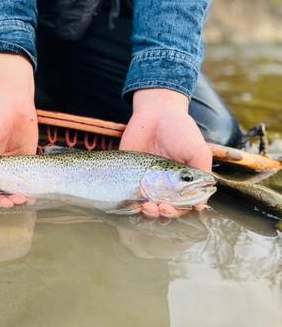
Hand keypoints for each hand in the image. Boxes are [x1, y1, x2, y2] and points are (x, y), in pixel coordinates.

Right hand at [0, 53, 38, 206]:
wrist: (13, 101)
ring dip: (13, 198)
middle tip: (8, 203)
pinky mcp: (25, 161)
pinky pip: (26, 180)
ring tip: (19, 200)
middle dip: (0, 200)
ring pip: (10, 189)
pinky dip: (29, 190)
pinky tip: (31, 197)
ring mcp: (9, 165)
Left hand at [119, 88, 211, 217]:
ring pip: (142, 206)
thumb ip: (201, 175)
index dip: (175, 213)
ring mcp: (143, 180)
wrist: (156, 111)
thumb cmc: (180, 130)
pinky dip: (127, 202)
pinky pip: (125, 192)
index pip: (178, 207)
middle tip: (157, 209)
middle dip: (159, 215)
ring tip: (146, 208)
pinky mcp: (126, 172)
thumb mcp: (197, 151)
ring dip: (145, 212)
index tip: (169, 209)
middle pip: (160, 210)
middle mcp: (161, 186)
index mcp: (179, 184)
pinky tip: (130, 203)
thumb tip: (202, 205)